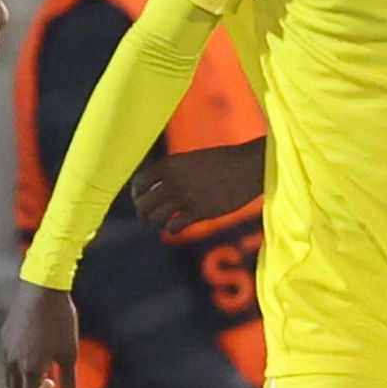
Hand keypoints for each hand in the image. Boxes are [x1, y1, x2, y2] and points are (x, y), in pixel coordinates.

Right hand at [2, 282, 82, 387]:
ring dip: (27, 385)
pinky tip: (37, 359)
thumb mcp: (69, 353)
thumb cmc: (59, 321)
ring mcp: (6, 351)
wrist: (42, 290)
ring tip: (47, 378)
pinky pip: (8, 363)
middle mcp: (13, 364)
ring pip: (11, 380)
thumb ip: (69, 380)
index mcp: (30, 370)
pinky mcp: (4, 338)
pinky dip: (21, 370)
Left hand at [134, 139, 266, 233]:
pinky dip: (172, 228)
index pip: (140, 182)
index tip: (141, 197)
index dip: (138, 192)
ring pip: (155, 217)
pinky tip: (177, 225)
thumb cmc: (223, 161)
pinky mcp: (199, 212)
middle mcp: (174, 180)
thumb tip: (158, 186)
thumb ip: (175, 171)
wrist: (248, 167)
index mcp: (171, 163)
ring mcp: (186, 197)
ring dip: (157, 221)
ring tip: (164, 219)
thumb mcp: (192, 159)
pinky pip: (173, 226)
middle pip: (144, 203)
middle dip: (143, 210)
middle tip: (149, 213)